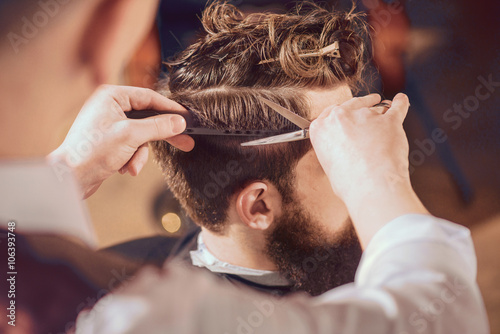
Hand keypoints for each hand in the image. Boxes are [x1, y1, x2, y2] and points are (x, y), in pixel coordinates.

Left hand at [48, 85, 194, 198]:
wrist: (70, 178)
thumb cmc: (92, 152)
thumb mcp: (131, 136)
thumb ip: (159, 127)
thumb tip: (180, 121)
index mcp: (111, 96)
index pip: (149, 97)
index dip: (170, 109)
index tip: (188, 118)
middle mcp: (110, 106)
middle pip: (148, 117)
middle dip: (162, 134)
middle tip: (185, 141)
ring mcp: (110, 125)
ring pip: (142, 136)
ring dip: (140, 154)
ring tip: (131, 167)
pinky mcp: (110, 141)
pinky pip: (132, 147)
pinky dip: (131, 159)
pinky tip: (123, 169)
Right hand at [310, 93, 427, 246]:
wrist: (371, 186)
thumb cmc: (349, 183)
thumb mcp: (330, 165)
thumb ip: (336, 150)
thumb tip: (347, 153)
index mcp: (321, 128)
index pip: (330, 112)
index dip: (341, 113)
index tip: (345, 113)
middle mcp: (340, 117)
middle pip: (352, 104)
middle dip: (361, 106)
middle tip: (367, 109)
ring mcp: (365, 116)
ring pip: (375, 109)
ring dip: (381, 112)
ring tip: (386, 116)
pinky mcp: (389, 120)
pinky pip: (397, 107)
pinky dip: (401, 104)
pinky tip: (402, 101)